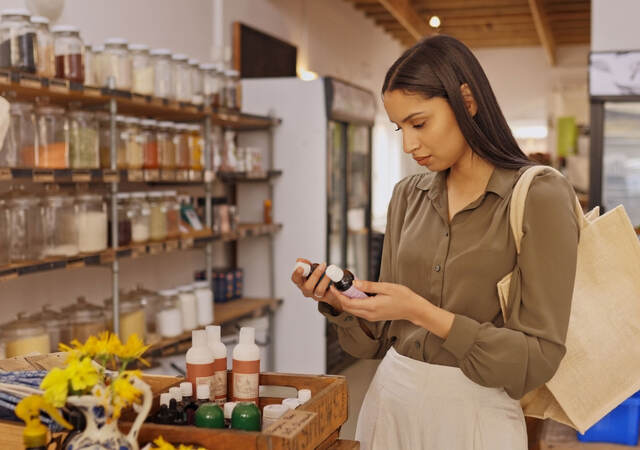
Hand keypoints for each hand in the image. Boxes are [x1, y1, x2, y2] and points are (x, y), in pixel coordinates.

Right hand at [290, 258, 342, 312]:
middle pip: (307, 287)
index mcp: (301, 283)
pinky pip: (330, 295)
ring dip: (325, 280)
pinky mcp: (326, 298)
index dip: (297, 273)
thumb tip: (300, 260)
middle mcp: (307, 291)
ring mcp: (316, 295)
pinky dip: (333, 290)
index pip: (295, 279)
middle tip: (322, 267)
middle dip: (315, 275)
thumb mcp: (312, 270)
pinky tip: (334, 285)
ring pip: (319, 291)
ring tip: (330, 272)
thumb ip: (306, 264)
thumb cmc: (318, 279)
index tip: (301, 268)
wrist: (330, 290)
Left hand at [330, 280, 454, 338]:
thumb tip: (354, 283)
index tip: (333, 286)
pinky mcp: (373, 316)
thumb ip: (369, 286)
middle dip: (339, 297)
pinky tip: (354, 293)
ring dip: (346, 300)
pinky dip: (353, 303)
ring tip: (342, 288)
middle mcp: (369, 314)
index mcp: (371, 307)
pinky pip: (359, 310)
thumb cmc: (403, 297)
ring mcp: (371, 317)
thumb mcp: (386, 287)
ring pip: (352, 310)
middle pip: (348, 308)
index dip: (338, 295)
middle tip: (335, 285)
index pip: (348, 303)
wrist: (414, 309)